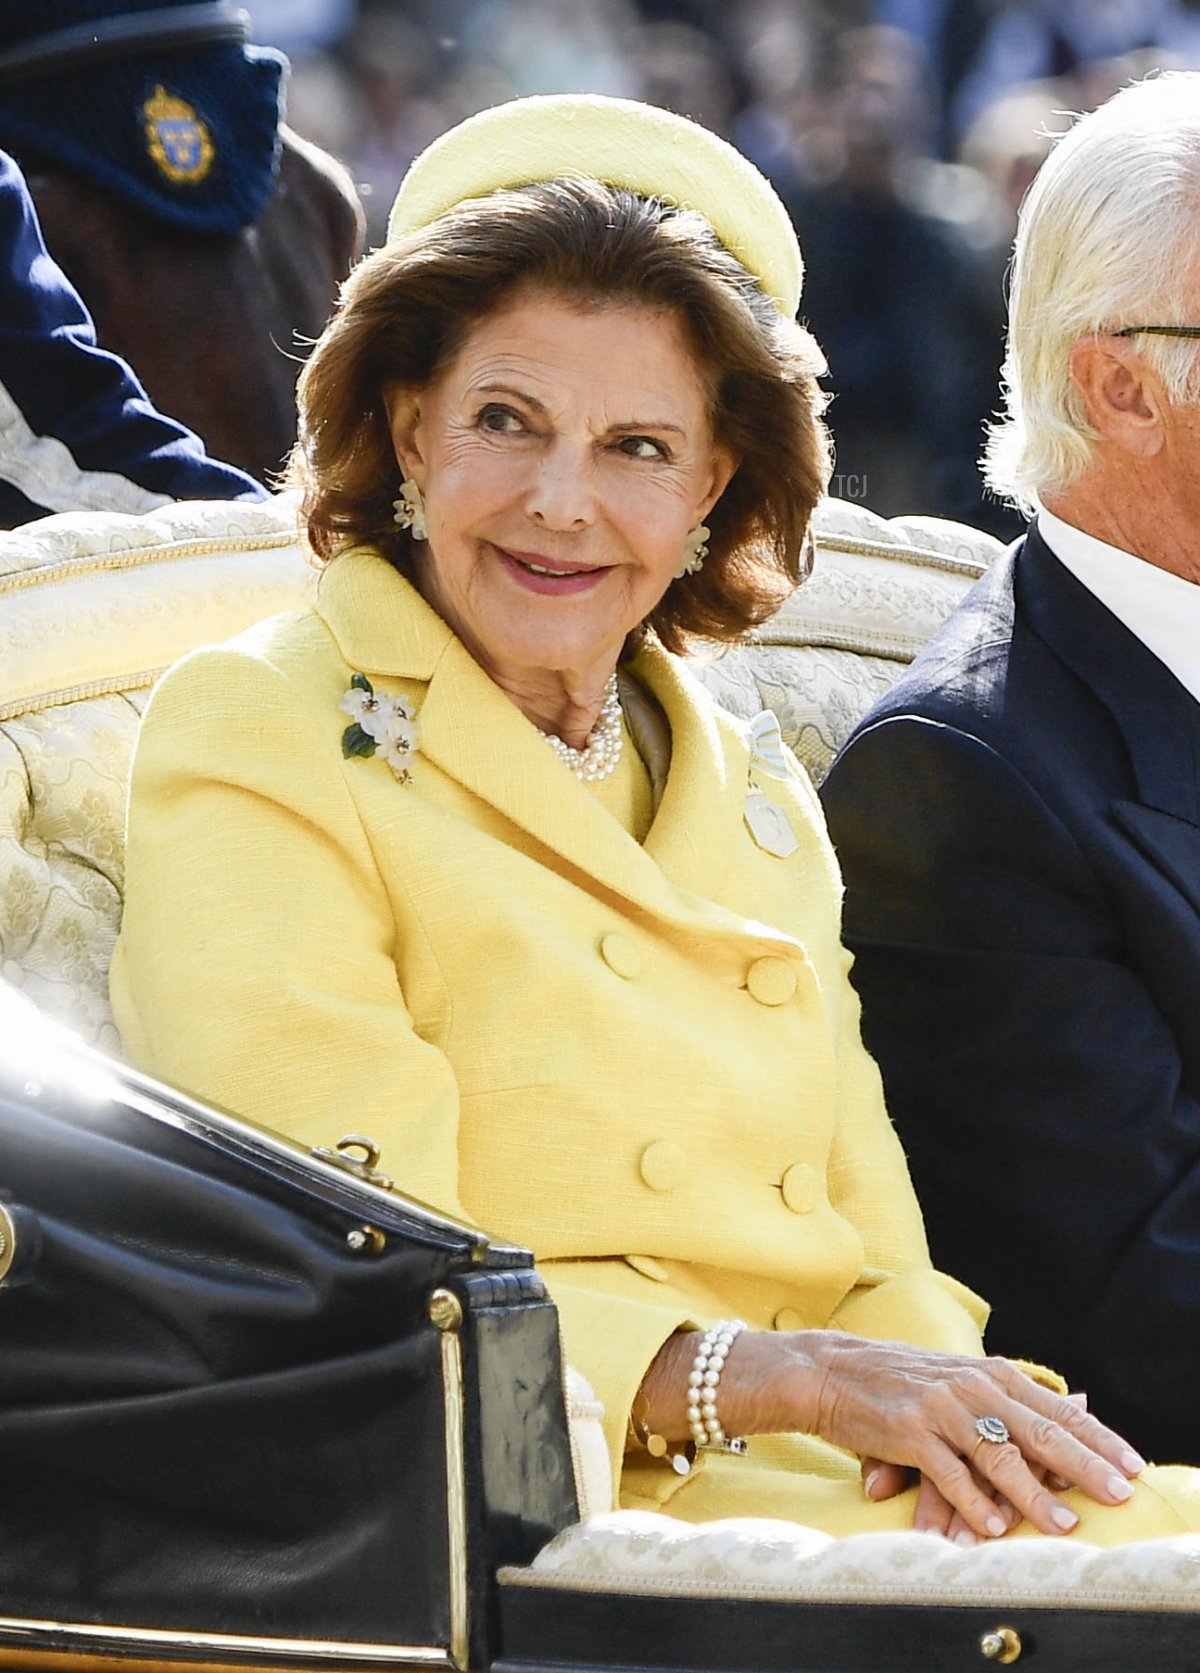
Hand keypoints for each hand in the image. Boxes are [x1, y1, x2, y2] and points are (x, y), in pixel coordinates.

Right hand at [638, 1330, 1143, 1541]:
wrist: (827, 1371)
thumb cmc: (901, 1383)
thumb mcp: (961, 1380)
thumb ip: (1014, 1396)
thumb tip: (1080, 1406)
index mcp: (989, 1373)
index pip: (1055, 1409)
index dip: (1096, 1438)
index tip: (1132, 1465)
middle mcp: (969, 1385)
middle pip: (1038, 1429)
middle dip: (1084, 1464)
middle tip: (1118, 1493)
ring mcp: (938, 1407)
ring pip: (998, 1455)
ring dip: (1034, 1495)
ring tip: (1064, 1524)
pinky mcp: (907, 1431)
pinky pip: (947, 1473)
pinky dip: (972, 1503)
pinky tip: (993, 1528)